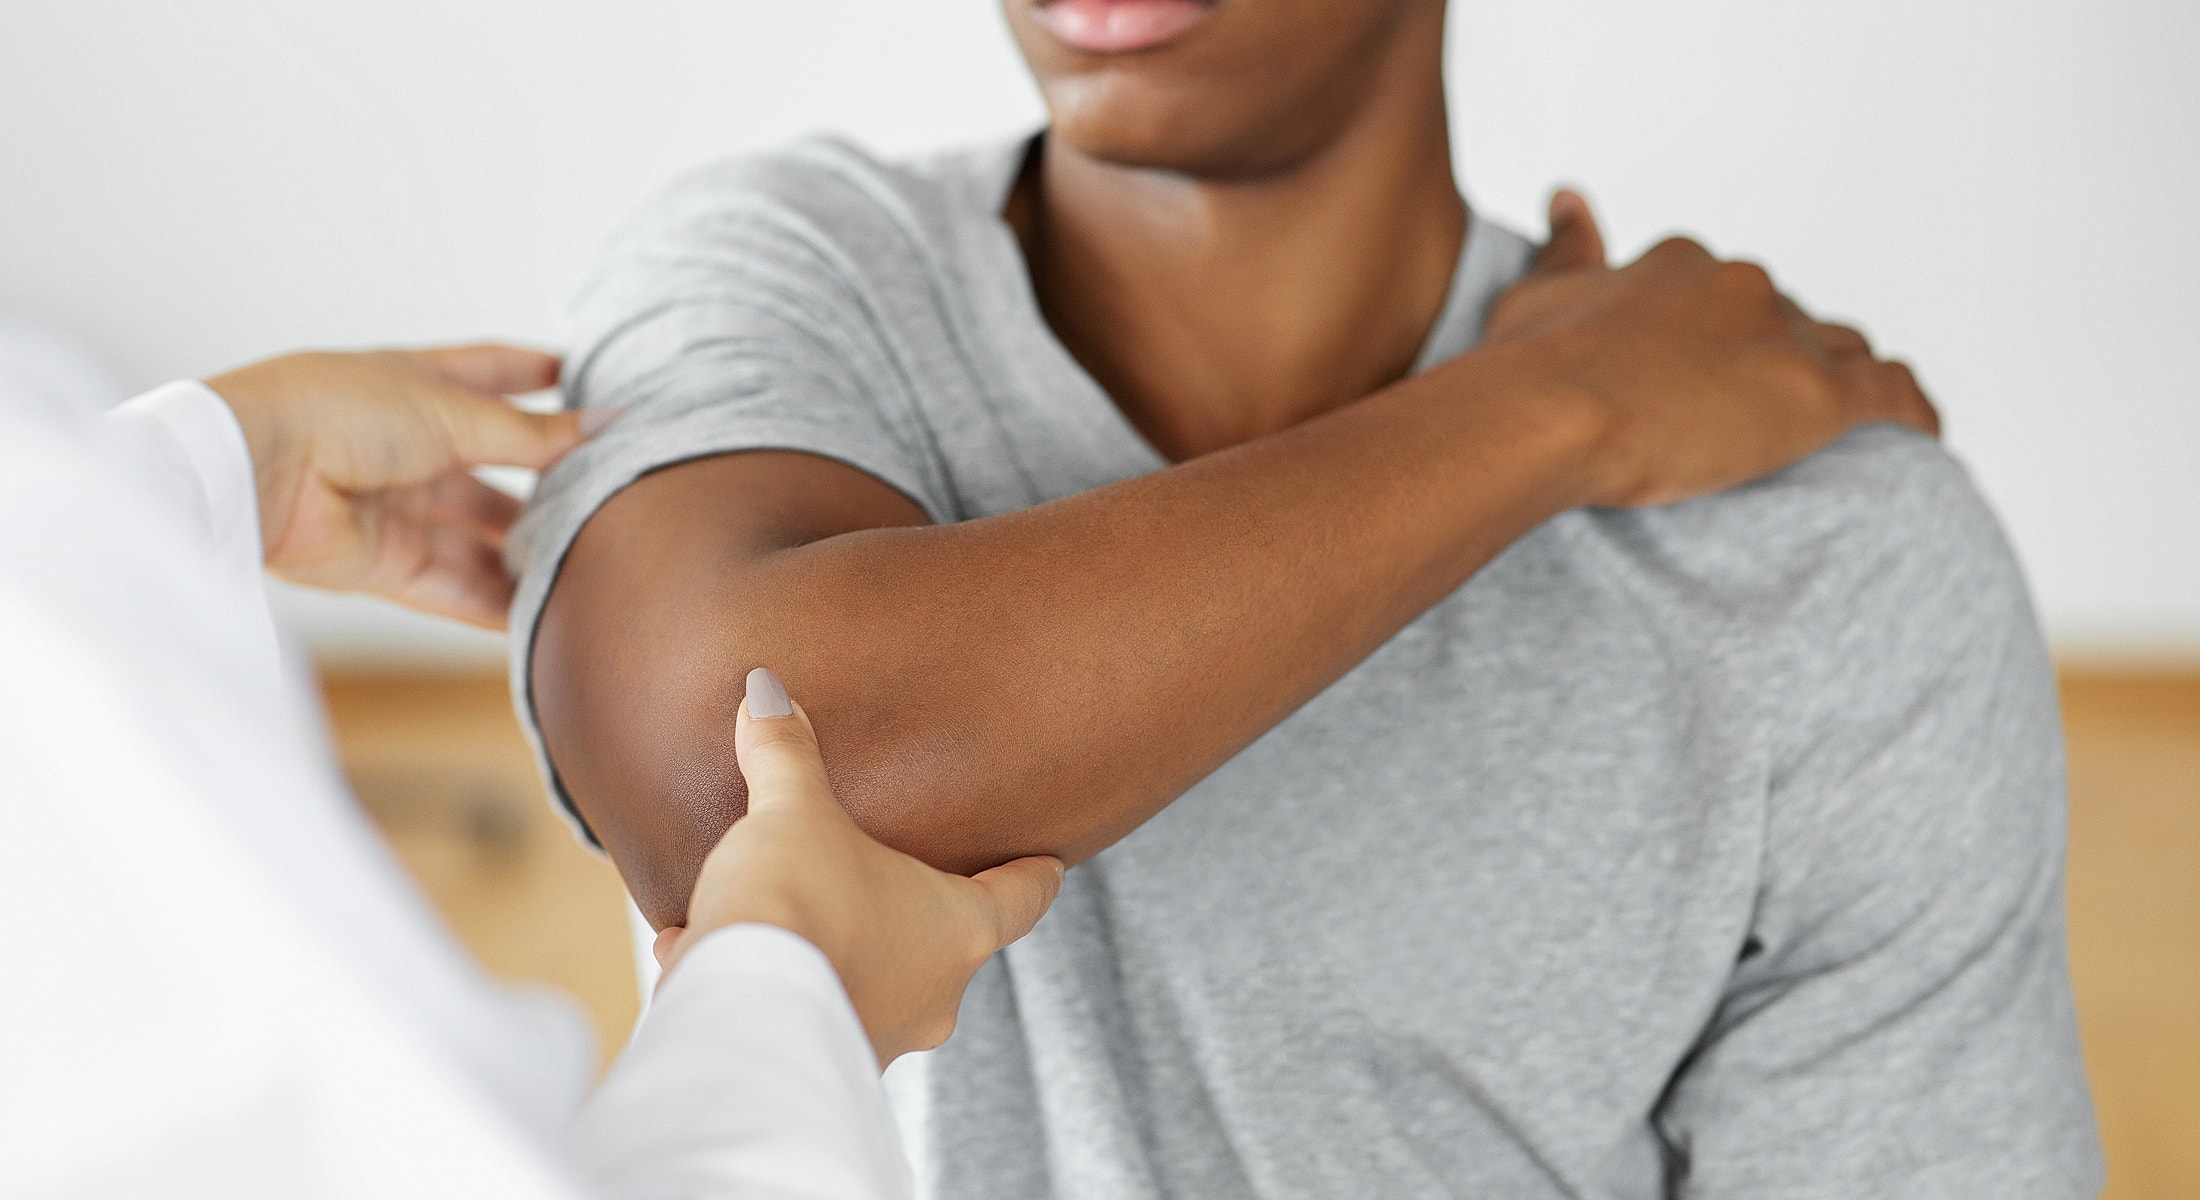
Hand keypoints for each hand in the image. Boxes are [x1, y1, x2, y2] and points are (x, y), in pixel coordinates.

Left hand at [205, 346, 591, 627]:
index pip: (491, 374)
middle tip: (609, 498)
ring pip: (477, 536)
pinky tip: (543, 615)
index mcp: (417, 386)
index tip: (586, 378)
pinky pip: (451, 587)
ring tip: (588, 564)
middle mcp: (408, 445)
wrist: (256, 468)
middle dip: (546, 484)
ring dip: (526, 552)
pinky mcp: (383, 562)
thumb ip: (535, 433)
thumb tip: (608, 425)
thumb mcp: (454, 413)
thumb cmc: (339, 411)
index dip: (536, 375)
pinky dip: (493, 603)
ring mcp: (395, 506)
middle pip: (493, 469)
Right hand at [656, 668, 1063, 1067]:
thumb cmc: (797, 906)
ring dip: (833, 948)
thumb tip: (768, 694)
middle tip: (904, 880)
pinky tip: (706, 953)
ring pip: (870, 982)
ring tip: (787, 914)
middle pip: (946, 944)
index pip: (1023, 898)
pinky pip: (799, 1010)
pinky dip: (765, 980)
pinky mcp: (817, 1063)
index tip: (1053, 866)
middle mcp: (935, 997)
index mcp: (959, 930)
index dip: (1036, 876)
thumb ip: (787, 755)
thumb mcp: (793, 813)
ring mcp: (881, 1038)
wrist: (736, 1018)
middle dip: (917, 912)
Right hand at [1487, 190, 1939, 507]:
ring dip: (1846, 381)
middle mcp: (1741, 286)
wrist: (1546, 414)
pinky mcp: (1816, 392)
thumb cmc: (1527, 367)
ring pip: (1843, 351)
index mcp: (1682, 265)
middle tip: (1761, 416)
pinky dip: (1912, 411)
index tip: (1714, 372)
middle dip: (1782, 360)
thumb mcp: (1535, 294)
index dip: (1727, 334)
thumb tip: (1570, 199)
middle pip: (1789, 321)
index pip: (1727, 293)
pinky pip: (1891, 393)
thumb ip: (1566, 250)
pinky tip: (1923, 433)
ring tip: (1847, 425)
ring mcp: (1782, 336)